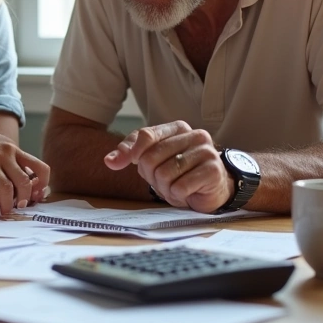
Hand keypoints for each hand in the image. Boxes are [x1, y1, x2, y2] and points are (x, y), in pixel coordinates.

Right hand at [0, 122, 49, 217]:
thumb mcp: (2, 145)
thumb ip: (14, 160)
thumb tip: (29, 182)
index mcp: (14, 150)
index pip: (39, 167)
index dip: (43, 183)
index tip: (37, 194)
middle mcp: (4, 155)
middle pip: (23, 181)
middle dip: (24, 198)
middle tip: (20, 207)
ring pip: (5, 188)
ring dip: (7, 205)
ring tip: (4, 212)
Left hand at [103, 121, 232, 212]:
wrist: (212, 189)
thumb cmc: (180, 172)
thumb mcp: (152, 159)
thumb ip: (130, 153)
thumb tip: (109, 160)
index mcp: (178, 128)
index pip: (146, 135)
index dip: (131, 153)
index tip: (124, 164)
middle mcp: (195, 135)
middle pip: (152, 157)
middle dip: (150, 175)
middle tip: (161, 181)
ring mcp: (206, 152)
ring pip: (164, 173)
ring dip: (164, 187)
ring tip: (174, 186)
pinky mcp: (213, 171)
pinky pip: (179, 187)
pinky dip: (177, 195)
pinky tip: (186, 193)